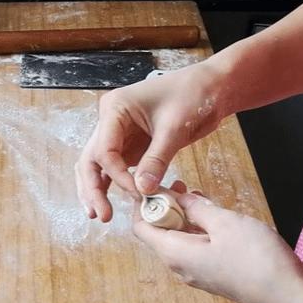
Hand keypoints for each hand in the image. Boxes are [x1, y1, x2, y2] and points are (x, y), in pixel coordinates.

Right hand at [75, 59, 229, 221]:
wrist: (210, 88)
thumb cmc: (192, 94)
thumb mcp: (174, 128)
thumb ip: (157, 160)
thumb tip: (142, 190)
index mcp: (114, 109)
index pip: (105, 150)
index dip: (118, 176)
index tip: (138, 192)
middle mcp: (111, 122)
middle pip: (92, 159)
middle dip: (94, 188)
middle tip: (101, 214)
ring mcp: (119, 134)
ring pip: (99, 166)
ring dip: (97, 189)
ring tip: (100, 214)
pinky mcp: (132, 146)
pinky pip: (117, 168)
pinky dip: (115, 184)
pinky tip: (111, 203)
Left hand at [133, 188, 302, 302]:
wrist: (290, 295)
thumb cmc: (256, 258)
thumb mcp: (224, 222)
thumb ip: (197, 208)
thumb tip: (178, 199)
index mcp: (175, 254)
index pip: (141, 228)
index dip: (143, 204)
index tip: (155, 184)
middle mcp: (181, 267)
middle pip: (160, 234)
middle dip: (166, 208)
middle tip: (181, 185)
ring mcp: (199, 273)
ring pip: (181, 240)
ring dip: (185, 217)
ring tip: (198, 196)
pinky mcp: (216, 275)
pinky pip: (197, 248)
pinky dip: (200, 229)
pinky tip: (214, 216)